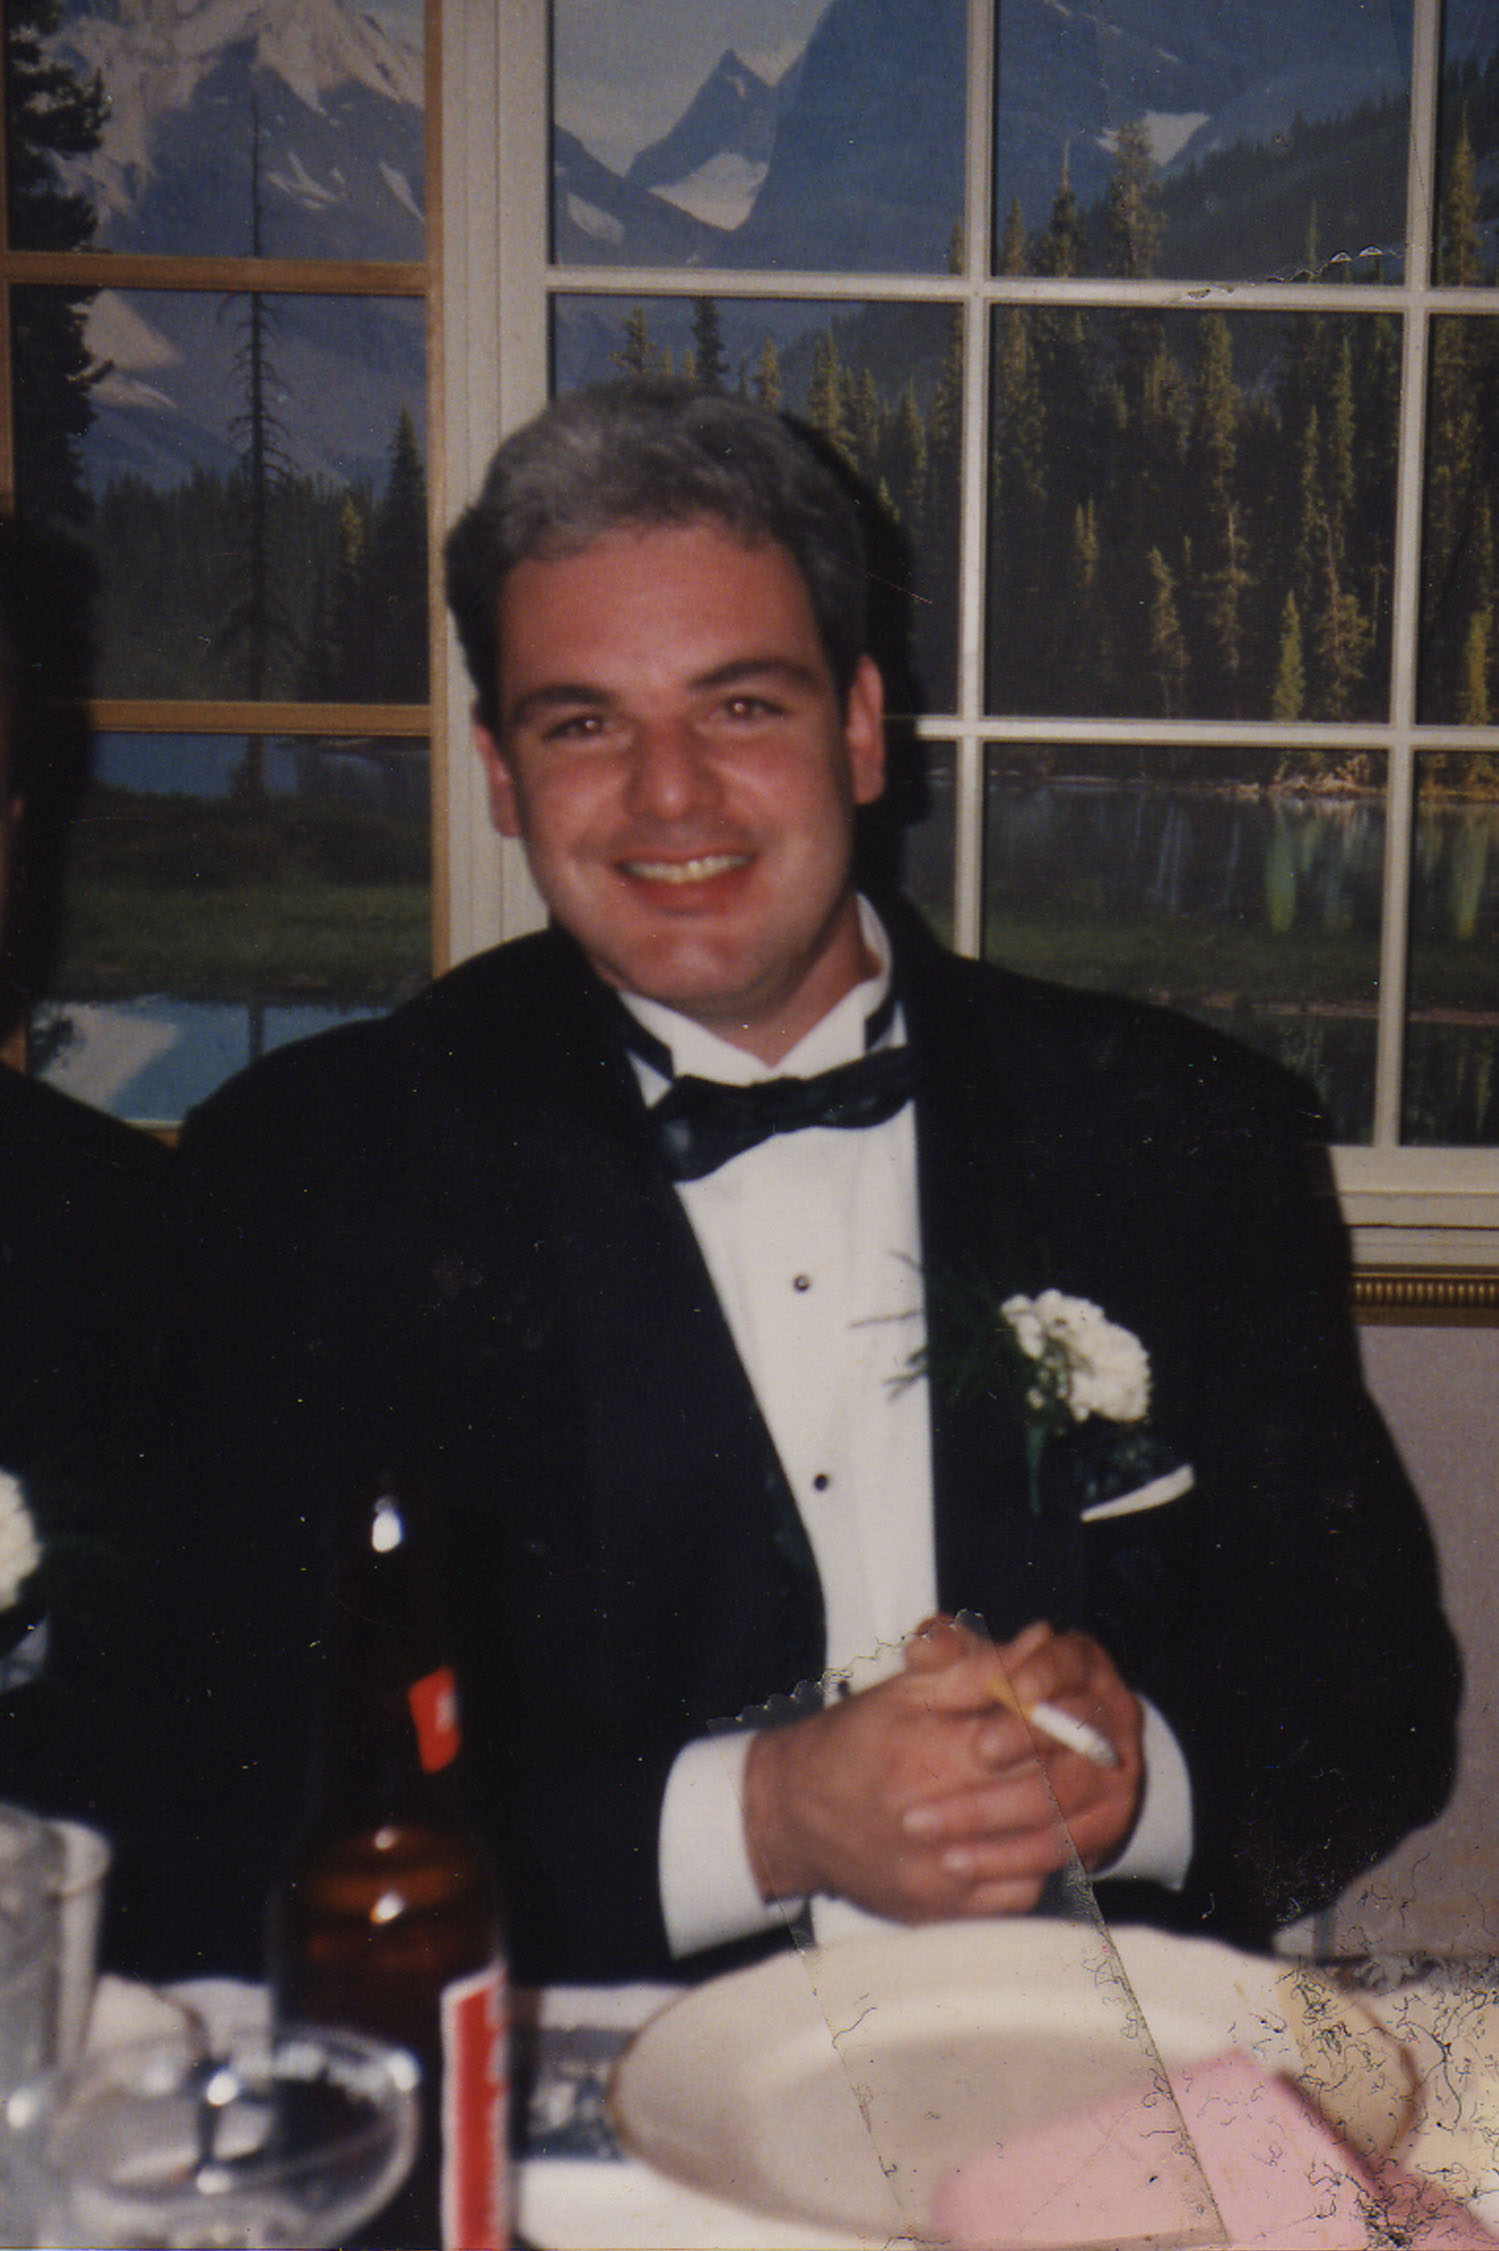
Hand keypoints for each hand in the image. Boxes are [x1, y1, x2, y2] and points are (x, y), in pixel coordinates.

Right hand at [741, 1617, 1142, 1923]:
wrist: (793, 1815)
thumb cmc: (854, 1741)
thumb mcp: (907, 1690)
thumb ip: (977, 1669)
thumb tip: (1039, 1641)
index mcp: (927, 1756)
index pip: (1024, 1740)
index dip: (1064, 1724)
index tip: (1086, 1710)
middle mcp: (934, 1823)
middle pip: (1039, 1800)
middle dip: (1078, 1773)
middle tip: (1104, 1753)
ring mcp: (938, 1876)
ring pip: (1037, 1853)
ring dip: (1071, 1820)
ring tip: (1084, 1793)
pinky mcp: (940, 1912)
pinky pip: (1017, 1894)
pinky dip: (1042, 1865)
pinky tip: (1044, 1838)